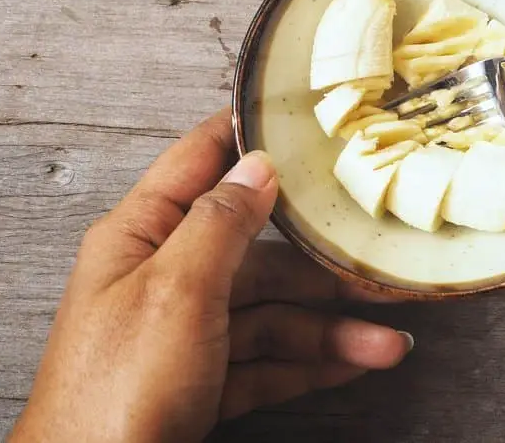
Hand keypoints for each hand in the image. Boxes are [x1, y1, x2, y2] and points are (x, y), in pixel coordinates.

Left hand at [9, 108, 411, 442]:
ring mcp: (185, 333)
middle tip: (377, 264)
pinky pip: (266, 362)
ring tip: (388, 341)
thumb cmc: (116, 391)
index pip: (197, 161)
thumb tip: (258, 165)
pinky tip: (355, 364)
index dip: (245, 132)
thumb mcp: (176, 291)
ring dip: (330, 329)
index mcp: (142, 237)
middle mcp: (165, 277)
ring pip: (272, 314)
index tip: (295, 113)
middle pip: (256, 253)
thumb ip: (221, 222)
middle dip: (321, 266)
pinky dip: (310, 364)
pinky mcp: (202, 381)